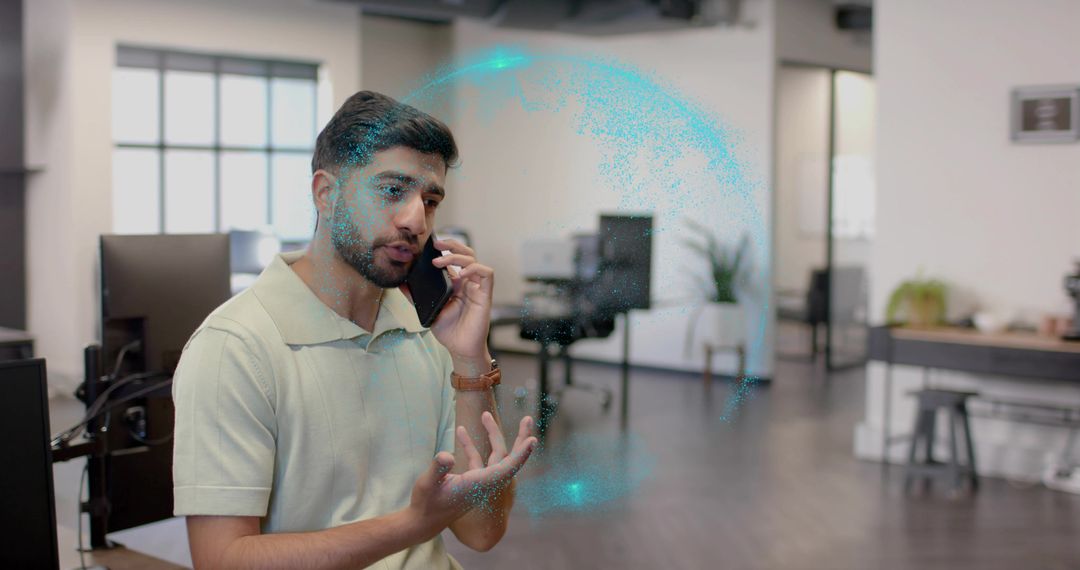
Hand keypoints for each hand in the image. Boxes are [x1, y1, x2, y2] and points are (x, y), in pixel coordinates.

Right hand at [407, 415, 536, 538]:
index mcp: (479, 484)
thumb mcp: (427, 484)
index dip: (521, 455)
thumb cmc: (425, 504)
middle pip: (509, 459)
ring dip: (492, 435)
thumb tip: (446, 455)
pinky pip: (477, 459)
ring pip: (494, 456)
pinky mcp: (471, 481)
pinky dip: (470, 445)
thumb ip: (438, 469)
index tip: (533, 440)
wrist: (423, 522)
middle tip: (528, 418)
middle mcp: (484, 483)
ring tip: (485, 414)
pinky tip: (460, 430)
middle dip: (519, 439)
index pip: (507, 468)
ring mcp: (479, 482)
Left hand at [426, 238, 493, 363]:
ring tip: (439, 262)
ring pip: (474, 260)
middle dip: (452, 244)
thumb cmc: (448, 331)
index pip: (453, 259)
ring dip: (456, 256)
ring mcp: (476, 288)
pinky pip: (487, 274)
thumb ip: (415, 297)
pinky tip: (460, 274)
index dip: (445, 249)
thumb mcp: (428, 310)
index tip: (428, 246)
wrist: (460, 349)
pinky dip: (474, 269)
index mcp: (455, 284)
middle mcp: (467, 283)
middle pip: (465, 254)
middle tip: (436, 244)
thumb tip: (400, 284)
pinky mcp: (485, 295)